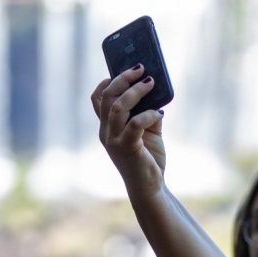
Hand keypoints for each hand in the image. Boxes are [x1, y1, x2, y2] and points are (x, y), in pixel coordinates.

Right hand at [90, 65, 165, 197]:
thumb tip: (157, 93)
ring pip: (118, 107)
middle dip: (123, 79)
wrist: (150, 187)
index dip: (107, 81)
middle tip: (141, 69)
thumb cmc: (148, 159)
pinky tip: (160, 113)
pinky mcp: (127, 148)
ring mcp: (114, 141)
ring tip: (151, 82)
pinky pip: (135, 124)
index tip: (123, 69)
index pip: (98, 99)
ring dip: (135, 92)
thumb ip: (148, 113)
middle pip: (107, 97)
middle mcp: (106, 132)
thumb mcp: (149, 132)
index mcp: (107, 127)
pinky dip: (148, 114)